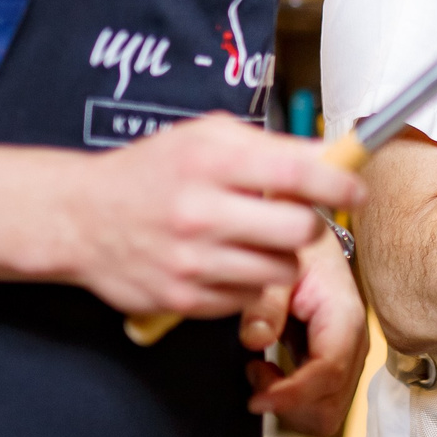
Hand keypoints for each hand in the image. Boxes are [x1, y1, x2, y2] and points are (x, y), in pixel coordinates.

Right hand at [57, 114, 363, 318]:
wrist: (80, 217)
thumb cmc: (153, 171)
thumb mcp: (206, 137)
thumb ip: (271, 145)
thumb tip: (335, 155)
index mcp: (209, 160)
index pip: (296, 173)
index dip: (338, 183)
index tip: (356, 188)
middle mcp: (199, 210)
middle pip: (298, 231)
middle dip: (309, 224)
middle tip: (297, 216)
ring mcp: (190, 260)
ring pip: (280, 269)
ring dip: (279, 255)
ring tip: (254, 238)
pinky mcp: (183, 299)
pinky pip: (249, 296)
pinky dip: (247, 280)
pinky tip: (225, 260)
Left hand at [242, 225, 368, 436]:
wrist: (316, 247)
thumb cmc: (301, 252)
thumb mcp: (279, 267)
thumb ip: (265, 303)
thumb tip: (255, 340)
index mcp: (345, 319)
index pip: (327, 374)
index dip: (292, 395)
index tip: (255, 399)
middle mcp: (355, 346)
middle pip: (329, 407)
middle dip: (288, 404)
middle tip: (256, 370)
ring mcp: (347, 361)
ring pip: (324, 414)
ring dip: (288, 404)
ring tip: (261, 369)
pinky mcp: (335, 369)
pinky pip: (318, 404)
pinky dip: (290, 399)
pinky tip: (270, 370)